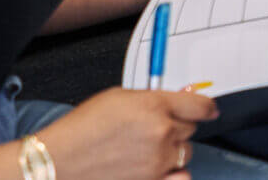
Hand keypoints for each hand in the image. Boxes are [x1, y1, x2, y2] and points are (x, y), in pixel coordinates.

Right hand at [39, 86, 217, 179]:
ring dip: (172, 150)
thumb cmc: (81, 129)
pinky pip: (180, 178)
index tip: (209, 108)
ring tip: (148, 149)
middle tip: (156, 127)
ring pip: (185, 153)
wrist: (58, 162)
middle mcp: (161, 134)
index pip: (200, 104)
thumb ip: (153, 97)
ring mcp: (157, 162)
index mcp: (155, 106)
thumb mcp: (119, 98)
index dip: (206, 105)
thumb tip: (179, 95)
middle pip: (191, 128)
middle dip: (177, 126)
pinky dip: (172, 173)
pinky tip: (158, 168)